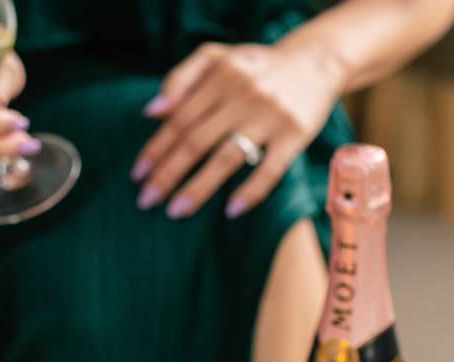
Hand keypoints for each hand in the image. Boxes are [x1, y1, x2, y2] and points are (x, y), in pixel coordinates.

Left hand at [131, 41, 343, 218]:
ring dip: (198, 188)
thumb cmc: (255, 68)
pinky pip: (270, 170)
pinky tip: (230, 211)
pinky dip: (250, 192)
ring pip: (227, 158)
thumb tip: (152, 111)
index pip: (179, 119)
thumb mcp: (218, 58)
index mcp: (222, 76)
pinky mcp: (295, 134)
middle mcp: (245, 94)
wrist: (316, 62)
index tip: (137, 175)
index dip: (156, 148)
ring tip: (175, 211)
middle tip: (146, 200)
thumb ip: (182, 78)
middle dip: (167, 174)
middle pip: (196, 141)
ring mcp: (271, 116)